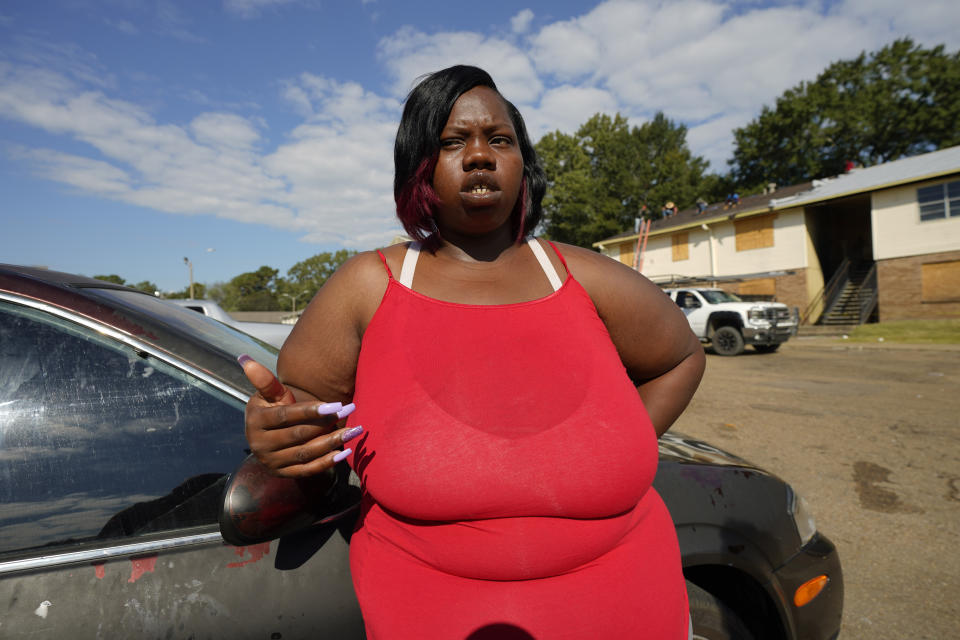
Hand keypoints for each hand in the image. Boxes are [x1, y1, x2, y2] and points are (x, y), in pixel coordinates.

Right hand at [237, 355, 360, 477]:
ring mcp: (271, 462)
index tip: (336, 405)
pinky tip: (346, 452)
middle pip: (299, 434)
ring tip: (354, 431)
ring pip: (306, 453)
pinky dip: (327, 463)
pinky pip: (308, 470)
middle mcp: (260, 444)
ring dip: (332, 443)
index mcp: (256, 421)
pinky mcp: (283, 474)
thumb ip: (264, 380)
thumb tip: (245, 359)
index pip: (286, 416)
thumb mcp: (269, 394)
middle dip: (327, 423)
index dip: (311, 411)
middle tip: (350, 411)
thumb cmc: (272, 407)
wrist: (267, 435)